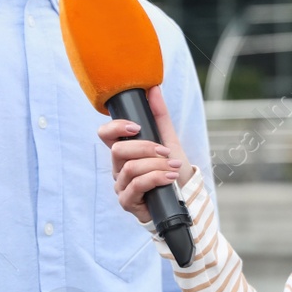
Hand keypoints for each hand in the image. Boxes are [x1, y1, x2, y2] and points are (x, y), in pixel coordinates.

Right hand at [94, 84, 195, 223]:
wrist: (185, 197)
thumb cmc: (173, 169)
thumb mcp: (169, 141)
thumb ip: (159, 116)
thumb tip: (154, 89)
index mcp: (124, 152)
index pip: (105, 135)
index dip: (116, 127)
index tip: (136, 127)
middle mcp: (118, 168)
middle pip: (118, 151)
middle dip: (145, 148)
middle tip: (166, 152)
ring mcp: (121, 186)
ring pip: (130, 168)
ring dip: (155, 165)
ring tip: (173, 168)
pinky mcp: (127, 202)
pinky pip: (136, 186)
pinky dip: (155, 178)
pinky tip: (169, 177)